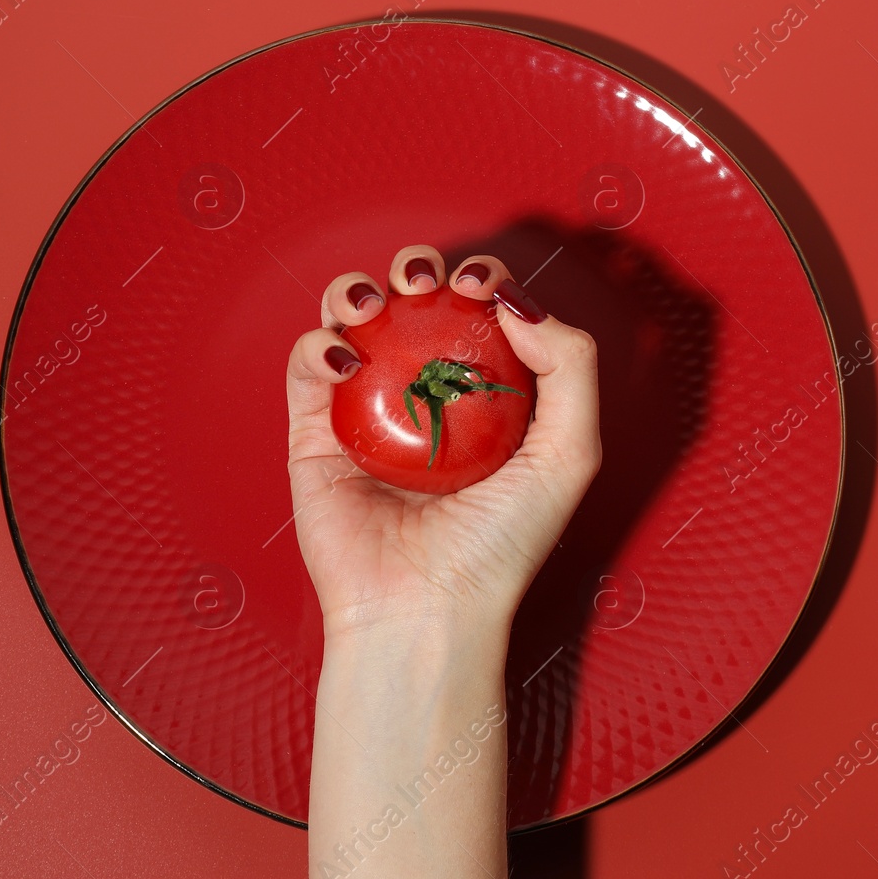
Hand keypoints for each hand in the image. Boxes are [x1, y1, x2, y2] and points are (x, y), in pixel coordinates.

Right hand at [285, 244, 602, 636]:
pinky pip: (306, 367)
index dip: (479, 281)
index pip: (477, 315)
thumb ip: (570, 366)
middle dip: (416, 269)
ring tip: (373, 301)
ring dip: (355, 290)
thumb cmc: (502, 547)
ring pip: (349, 321)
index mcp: (482, 398)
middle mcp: (422, 397)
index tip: (481, 284)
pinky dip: (317, 344)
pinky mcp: (313, 435)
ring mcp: (364, 413)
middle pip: (411, 304)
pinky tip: (345, 356)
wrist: (426, 609)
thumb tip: (517, 302)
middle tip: (425, 279)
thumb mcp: (570, 454)